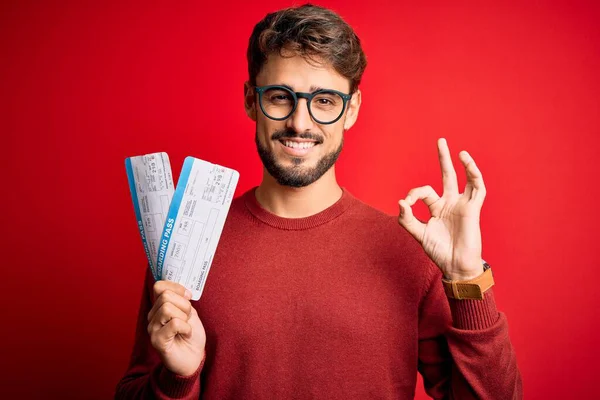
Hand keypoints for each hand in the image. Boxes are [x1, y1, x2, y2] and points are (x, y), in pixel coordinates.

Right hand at [147, 281, 205, 375]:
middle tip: (188, 318)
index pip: (159, 286)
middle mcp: (152, 316)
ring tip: (185, 327)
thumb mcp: (189, 312)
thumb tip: (183, 291)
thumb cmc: (191, 335)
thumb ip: (182, 300)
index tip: (188, 297)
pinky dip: (186, 328)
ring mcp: (152, 328)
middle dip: (184, 305)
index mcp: (159, 307)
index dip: (176, 288)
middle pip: (166, 296)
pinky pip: (174, 323)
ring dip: (184, 317)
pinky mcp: (157, 340)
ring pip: (168, 308)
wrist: (194, 357)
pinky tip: (185, 334)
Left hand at [398, 138, 485, 280]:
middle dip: (443, 158)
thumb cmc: (438, 251)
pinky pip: (477, 189)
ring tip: (459, 152)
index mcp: (436, 208)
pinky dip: (474, 175)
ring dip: (464, 165)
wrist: (455, 266)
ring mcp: (462, 205)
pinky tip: (468, 164)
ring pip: (465, 179)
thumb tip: (401, 201)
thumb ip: (407, 219)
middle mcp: (450, 203)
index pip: (423, 191)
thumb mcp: (418, 234)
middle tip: (440, 140)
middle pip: (447, 175)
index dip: (413, 194)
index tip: (406, 204)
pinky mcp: (473, 209)